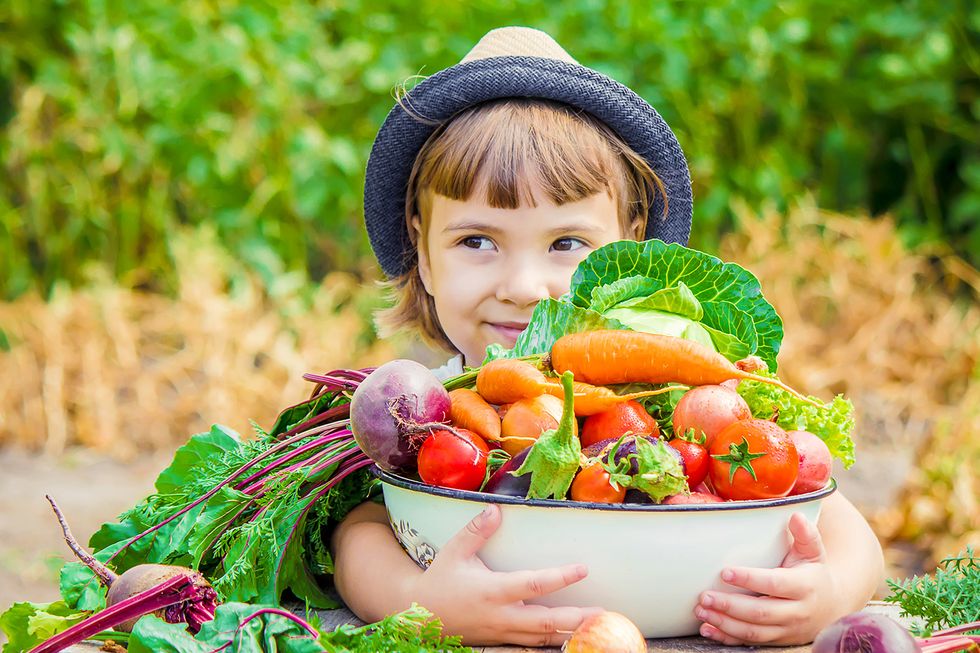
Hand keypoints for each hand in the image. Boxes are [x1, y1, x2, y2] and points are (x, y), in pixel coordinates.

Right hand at [403, 504, 602, 645]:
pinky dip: (551, 642)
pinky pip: (531, 645)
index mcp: (492, 591)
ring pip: (541, 638)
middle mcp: (501, 616)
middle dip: (576, 619)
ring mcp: (501, 633)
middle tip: (603, 613)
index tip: (583, 569)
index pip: (533, 585)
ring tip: (596, 626)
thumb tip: (496, 509)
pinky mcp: (500, 642)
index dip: (560, 578)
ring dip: (570, 634)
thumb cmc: (439, 580)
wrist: (418, 616)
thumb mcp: (454, 551)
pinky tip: (570, 638)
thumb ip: (476, 531)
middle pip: (546, 622)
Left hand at [694, 512, 843, 645]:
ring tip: (701, 611)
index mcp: (804, 586)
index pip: (775, 584)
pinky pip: (751, 642)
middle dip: (730, 606)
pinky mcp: (777, 640)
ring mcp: (786, 629)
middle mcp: (796, 611)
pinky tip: (708, 629)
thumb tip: (796, 516)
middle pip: (760, 612)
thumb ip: (806, 534)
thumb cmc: (813, 573)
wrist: (831, 606)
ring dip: (725, 623)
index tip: (725, 572)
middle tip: (704, 596)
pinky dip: (728, 638)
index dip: (750, 579)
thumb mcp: (813, 552)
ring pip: (753, 631)